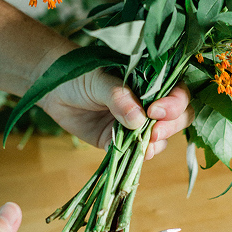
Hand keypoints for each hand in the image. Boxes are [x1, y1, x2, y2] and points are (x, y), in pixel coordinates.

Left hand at [40, 68, 193, 158]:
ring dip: (158, 143)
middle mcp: (149, 104)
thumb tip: (138, 119)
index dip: (174, 103)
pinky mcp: (120, 142)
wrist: (53, 90)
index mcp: (152, 82)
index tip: (156, 110)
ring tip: (147, 144)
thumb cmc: (80, 75)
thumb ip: (119, 96)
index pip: (177, 93)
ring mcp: (136, 124)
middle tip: (154, 132)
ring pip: (161, 137)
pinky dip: (139, 155)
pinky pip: (136, 152)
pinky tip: (138, 155)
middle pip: (177, 118)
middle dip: (171, 126)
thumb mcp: (99, 80)